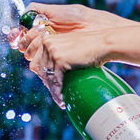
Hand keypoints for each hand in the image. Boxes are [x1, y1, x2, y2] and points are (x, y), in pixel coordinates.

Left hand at [7, 2, 131, 106]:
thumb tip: (51, 74)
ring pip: (47, 77)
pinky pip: (55, 80)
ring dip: (52, 90)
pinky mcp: (59, 59)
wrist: (103, 44)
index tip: (51, 84)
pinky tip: (62, 99)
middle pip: (39, 70)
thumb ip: (58, 55)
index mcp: (46, 40)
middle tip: (57, 93)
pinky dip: (58, 92)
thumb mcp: (68, 49)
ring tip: (60, 99)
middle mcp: (46, 44)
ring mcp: (52, 51)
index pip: (37, 62)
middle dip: (47, 83)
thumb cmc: (90, 47)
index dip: (43, 75)